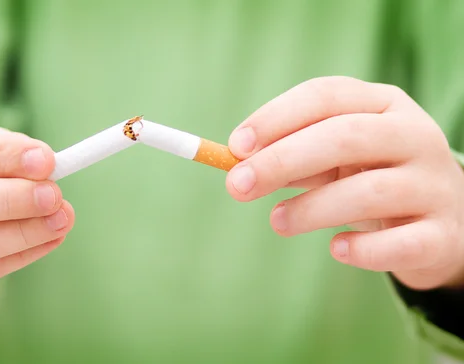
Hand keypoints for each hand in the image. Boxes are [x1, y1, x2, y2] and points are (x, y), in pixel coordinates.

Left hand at [226, 76, 463, 289]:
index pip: (325, 96)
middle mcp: (415, 135)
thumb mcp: (337, 157)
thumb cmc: (373, 177)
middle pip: (344, 136)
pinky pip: (401, 243)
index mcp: (385, 104)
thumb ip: (292, 154)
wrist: (443, 220)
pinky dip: (363, 249)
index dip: (276, 118)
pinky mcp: (442, 234)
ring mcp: (434, 184)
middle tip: (237, 186)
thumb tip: (238, 165)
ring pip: (369, 191)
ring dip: (311, 208)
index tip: (235, 146)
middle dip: (282, 160)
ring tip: (277, 221)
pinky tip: (337, 249)